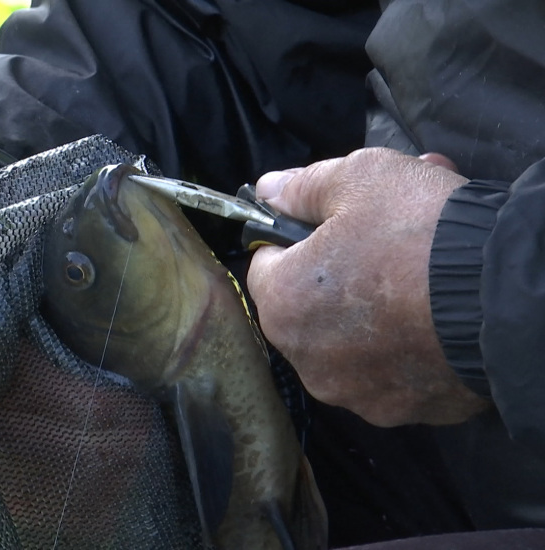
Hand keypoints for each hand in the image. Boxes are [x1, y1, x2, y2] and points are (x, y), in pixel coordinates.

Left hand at [247, 148, 488, 425]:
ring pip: (350, 342)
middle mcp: (307, 361)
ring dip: (371, 310)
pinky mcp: (405, 411)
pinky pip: (393, 371)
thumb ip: (303, 187)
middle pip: (309, 306)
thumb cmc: (419, 231)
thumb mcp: (360, 178)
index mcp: (282, 305)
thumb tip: (268, 190)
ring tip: (418, 273)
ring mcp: (356, 394)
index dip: (296, 240)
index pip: (266, 264)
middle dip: (338, 273)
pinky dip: (405, 346)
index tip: (330, 228)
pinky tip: (437, 316)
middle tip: (384, 240)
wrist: (506, 296)